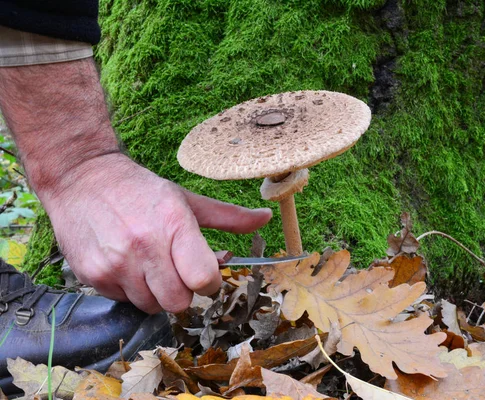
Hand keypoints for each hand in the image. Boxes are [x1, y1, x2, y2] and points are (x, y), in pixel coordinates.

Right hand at [42, 153, 271, 313]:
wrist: (81, 178)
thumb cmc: (140, 189)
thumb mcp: (185, 198)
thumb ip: (228, 216)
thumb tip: (265, 218)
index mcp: (174, 224)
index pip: (203, 279)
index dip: (209, 282)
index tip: (205, 274)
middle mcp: (144, 246)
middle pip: (179, 302)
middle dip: (183, 291)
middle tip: (176, 271)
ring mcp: (116, 263)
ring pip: (151, 306)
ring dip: (156, 293)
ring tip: (149, 265)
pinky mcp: (92, 275)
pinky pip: (124, 301)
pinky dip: (130, 290)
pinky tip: (126, 264)